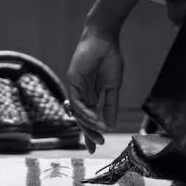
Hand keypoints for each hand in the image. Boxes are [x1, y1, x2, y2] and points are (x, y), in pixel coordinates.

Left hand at [66, 28, 123, 152]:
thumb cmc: (110, 59)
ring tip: (100, 130)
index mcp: (91, 94)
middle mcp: (81, 92)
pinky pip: (76, 100)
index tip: (98, 145)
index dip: (92, 131)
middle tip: (98, 143)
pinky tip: (93, 117)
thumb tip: (110, 125)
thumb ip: (110, 105)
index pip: (89, 116)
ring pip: (78, 111)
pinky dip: (84, 111)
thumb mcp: (112, 86)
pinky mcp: (72, 80)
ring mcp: (75, 86)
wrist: (105, 40)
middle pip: (81, 117)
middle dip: (89, 131)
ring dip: (88, 122)